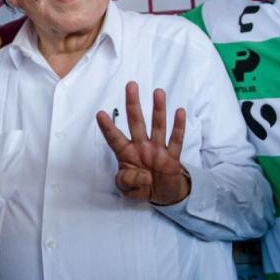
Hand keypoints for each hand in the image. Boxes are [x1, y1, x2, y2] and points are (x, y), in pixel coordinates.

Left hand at [96, 82, 188, 204]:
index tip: (100, 114)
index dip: (108, 127)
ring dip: (158, 110)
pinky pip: (176, 140)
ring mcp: (157, 150)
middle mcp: (141, 147)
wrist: (162, 194)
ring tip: (158, 92)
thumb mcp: (127, 190)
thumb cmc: (140, 186)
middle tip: (131, 85)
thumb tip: (144, 176)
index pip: (115, 138)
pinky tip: (179, 112)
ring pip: (157, 126)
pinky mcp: (172, 157)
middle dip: (133, 104)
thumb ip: (128, 183)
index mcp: (126, 153)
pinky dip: (178, 127)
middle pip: (136, 123)